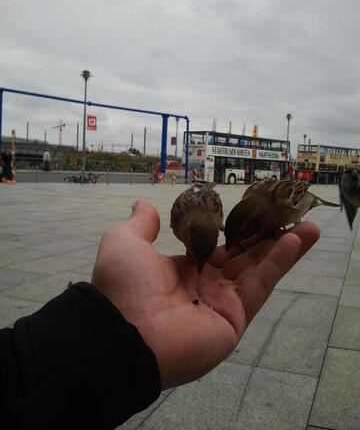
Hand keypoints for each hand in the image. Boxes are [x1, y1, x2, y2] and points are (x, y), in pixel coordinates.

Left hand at [91, 200, 318, 389]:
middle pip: (246, 256)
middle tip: (292, 216)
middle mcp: (207, 285)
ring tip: (309, 226)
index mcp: (185, 269)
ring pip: (260, 269)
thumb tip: (143, 204)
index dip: (240, 231)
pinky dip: (279, 263)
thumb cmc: (124, 284)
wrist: (122, 333)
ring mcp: (223, 303)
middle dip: (269, 237)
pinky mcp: (235, 318)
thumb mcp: (125, 242)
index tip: (258, 212)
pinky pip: (260, 285)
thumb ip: (141, 224)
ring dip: (285, 247)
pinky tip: (295, 241)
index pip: (221, 247)